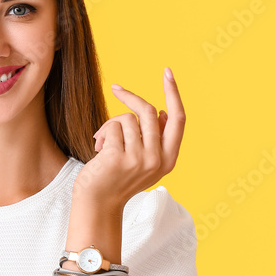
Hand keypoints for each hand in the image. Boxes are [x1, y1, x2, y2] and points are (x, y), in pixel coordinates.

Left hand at [74, 68, 185, 211]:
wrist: (97, 203)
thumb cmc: (117, 178)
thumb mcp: (144, 162)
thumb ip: (155, 140)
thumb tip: (160, 112)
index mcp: (169, 159)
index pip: (178, 119)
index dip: (173, 93)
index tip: (167, 72)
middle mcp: (158, 159)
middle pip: (148, 111)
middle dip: (130, 96)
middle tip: (116, 88)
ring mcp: (139, 159)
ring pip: (127, 118)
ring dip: (111, 125)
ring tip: (103, 142)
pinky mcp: (119, 158)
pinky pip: (112, 128)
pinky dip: (102, 134)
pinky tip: (98, 149)